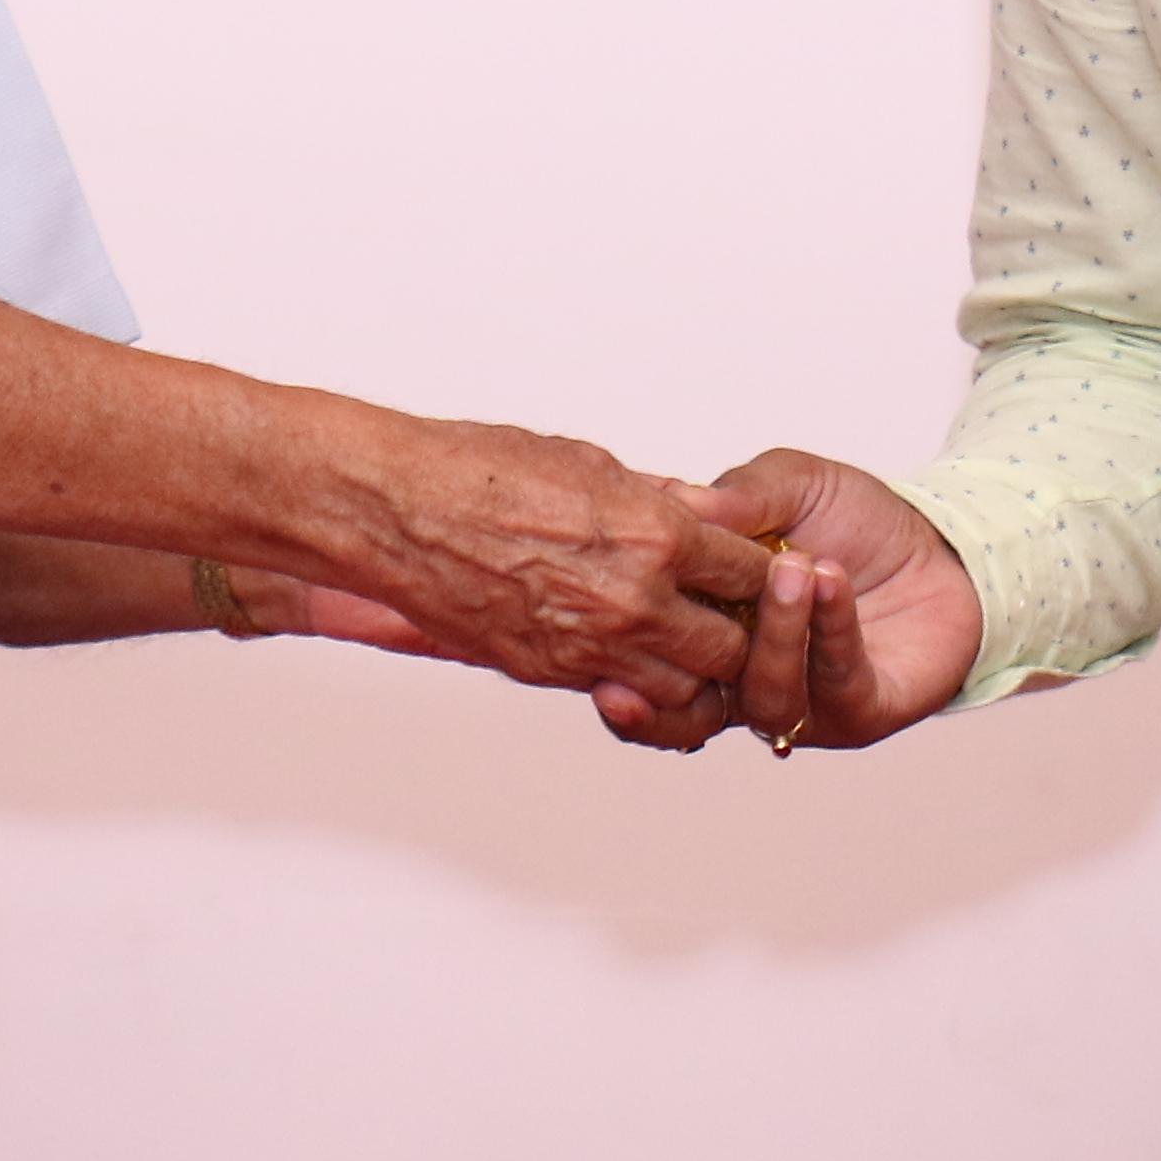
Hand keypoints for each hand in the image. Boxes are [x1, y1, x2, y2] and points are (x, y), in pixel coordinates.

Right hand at [309, 412, 771, 709]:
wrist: (397, 511)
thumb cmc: (481, 471)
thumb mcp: (589, 464)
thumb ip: (656, 498)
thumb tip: (701, 508)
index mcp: (655, 536)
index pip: (749, 571)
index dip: (763, 571)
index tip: (760, 567)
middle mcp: (633, 602)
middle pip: (732, 647)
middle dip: (743, 632)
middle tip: (737, 616)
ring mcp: (591, 647)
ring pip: (684, 692)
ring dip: (695, 673)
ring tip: (690, 644)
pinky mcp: (550, 673)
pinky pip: (621, 696)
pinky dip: (639, 684)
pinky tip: (634, 653)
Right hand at [584, 448, 984, 753]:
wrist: (945, 544)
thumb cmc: (857, 522)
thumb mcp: (793, 485)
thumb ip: (742, 493)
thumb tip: (688, 501)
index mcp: (710, 632)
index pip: (649, 664)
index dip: (622, 669)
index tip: (601, 650)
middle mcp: (746, 680)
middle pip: (695, 697)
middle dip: (688, 655)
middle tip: (696, 596)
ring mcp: (803, 703)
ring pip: (766, 691)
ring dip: (777, 630)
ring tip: (795, 568)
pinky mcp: (861, 711)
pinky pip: (835, 681)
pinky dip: (830, 629)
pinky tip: (831, 582)